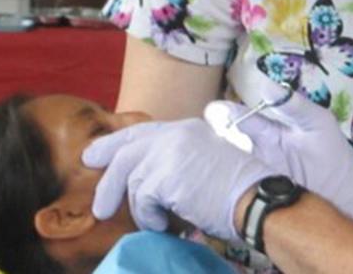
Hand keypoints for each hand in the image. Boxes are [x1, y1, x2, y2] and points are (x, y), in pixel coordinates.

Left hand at [83, 118, 273, 240]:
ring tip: (155, 222)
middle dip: (108, 176)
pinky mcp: (164, 175)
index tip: (96, 155)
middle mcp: (176, 133)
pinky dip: (149, 217)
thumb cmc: (238, 190)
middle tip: (99, 203)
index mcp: (187, 128)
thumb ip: (177, 160)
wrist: (256, 198)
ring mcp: (169, 151)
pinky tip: (164, 223)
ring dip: (140, 208)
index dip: (116, 143)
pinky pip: (141, 200)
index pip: (142, 132)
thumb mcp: (205, 162)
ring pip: (132, 180)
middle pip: (127, 149)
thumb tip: (145, 179)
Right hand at [212, 80, 352, 220]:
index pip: (242, 116)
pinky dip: (226, 179)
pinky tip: (219, 176)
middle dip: (215, 135)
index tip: (214, 111)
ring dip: (216, 157)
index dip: (227, 113)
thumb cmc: (333, 152)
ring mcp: (256, 168)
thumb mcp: (315, 122)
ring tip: (206, 154)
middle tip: (205, 134)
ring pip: (228, 160)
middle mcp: (258, 146)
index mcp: (270, 127)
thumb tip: (264, 85)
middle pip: (228, 138)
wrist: (345, 192)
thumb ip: (292, 105)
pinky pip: (237, 183)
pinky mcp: (257, 190)